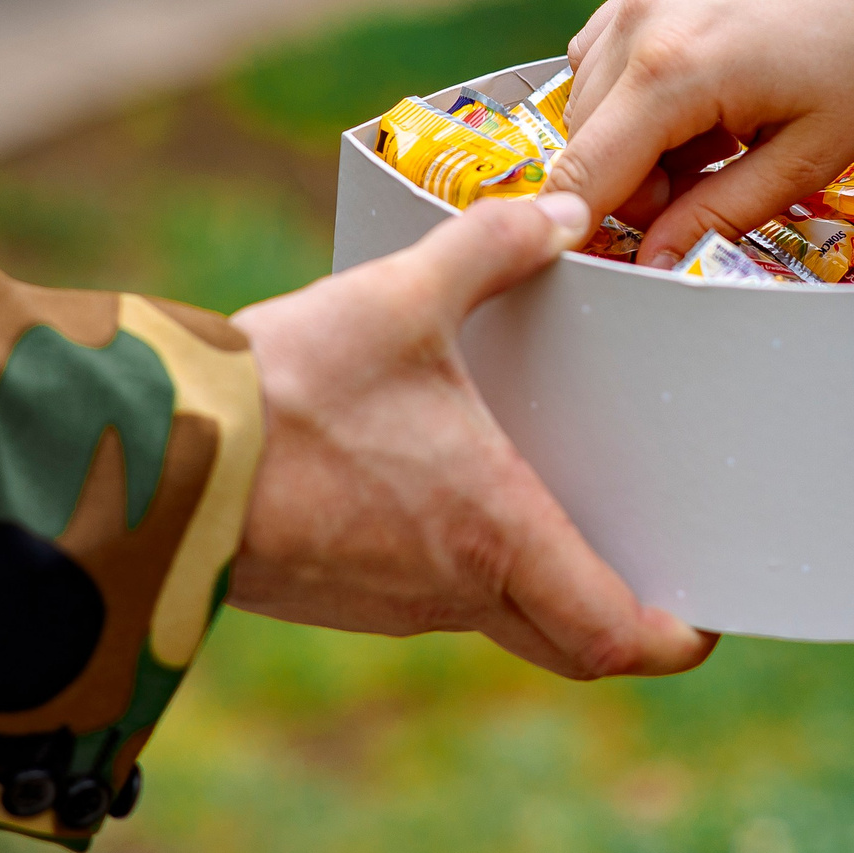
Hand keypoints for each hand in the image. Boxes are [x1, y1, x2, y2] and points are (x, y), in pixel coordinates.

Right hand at [230, 194, 716, 679]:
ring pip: (494, 615)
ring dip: (534, 580)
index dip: (674, 637)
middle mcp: (453, 591)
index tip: (702, 615)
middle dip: (617, 616)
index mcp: (498, 535)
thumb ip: (491, 247)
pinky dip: (460, 566)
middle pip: (568, 644)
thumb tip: (559, 208)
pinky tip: (448, 494)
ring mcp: (389, 604)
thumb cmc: (289, 391)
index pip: (617, 635)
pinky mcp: (334, 592)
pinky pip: (425, 595)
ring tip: (556, 506)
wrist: (151, 455)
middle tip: (650, 565)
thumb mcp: (402, 299)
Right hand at [546, 0, 853, 266]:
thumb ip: (719, 213)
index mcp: (672, 72)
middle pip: (581, 140)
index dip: (583, 230)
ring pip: (589, 94)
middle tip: (709, 189)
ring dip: (631, 135)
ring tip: (718, 137)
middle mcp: (642, 20)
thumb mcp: (808, 157)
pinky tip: (704, 94)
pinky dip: (636, 87)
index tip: (614, 256)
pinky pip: (610, 46)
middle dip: (630, 185)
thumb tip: (657, 259)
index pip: (582, 175)